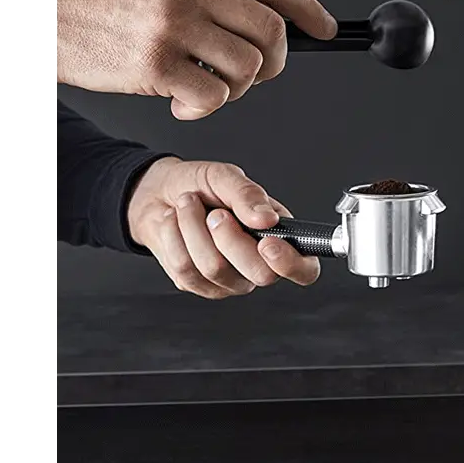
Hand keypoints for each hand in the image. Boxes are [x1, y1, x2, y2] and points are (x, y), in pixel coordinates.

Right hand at [55, 0, 337, 119]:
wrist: (46, 12)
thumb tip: (262, 16)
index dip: (307, 7)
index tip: (324, 29)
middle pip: (270, 30)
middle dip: (275, 62)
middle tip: (256, 75)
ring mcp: (173, 25)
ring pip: (247, 68)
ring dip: (237, 89)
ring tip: (207, 87)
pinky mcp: (155, 64)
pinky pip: (211, 97)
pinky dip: (202, 108)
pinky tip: (179, 101)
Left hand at [125, 157, 320, 296]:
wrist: (159, 193)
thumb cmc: (199, 185)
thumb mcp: (225, 177)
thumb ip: (247, 194)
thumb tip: (266, 218)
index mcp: (278, 237)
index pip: (304, 269)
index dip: (290, 263)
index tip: (267, 243)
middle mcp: (257, 264)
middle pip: (259, 274)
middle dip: (230, 238)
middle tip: (216, 212)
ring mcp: (228, 280)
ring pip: (216, 269)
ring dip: (194, 229)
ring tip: (189, 205)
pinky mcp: (198, 285)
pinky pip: (187, 270)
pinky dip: (175, 237)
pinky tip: (176, 223)